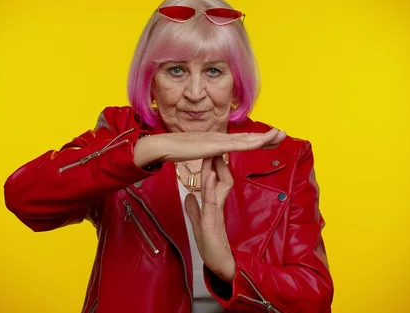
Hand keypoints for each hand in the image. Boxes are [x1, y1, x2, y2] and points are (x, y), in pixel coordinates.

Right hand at [134, 128, 285, 166]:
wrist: (163, 146)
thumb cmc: (175, 150)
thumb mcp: (195, 154)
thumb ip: (205, 154)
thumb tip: (210, 156)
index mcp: (217, 141)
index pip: (241, 141)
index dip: (257, 139)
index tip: (271, 139)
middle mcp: (220, 138)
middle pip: (247, 138)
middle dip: (266, 136)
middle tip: (283, 133)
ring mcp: (218, 140)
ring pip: (246, 140)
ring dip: (264, 137)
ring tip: (279, 134)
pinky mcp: (215, 146)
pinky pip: (236, 145)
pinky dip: (250, 143)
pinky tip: (261, 142)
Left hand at [184, 155, 235, 281]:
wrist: (220, 265)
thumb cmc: (211, 247)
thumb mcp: (198, 224)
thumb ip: (194, 209)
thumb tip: (189, 196)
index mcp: (214, 204)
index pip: (215, 180)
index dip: (212, 165)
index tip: (208, 150)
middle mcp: (217, 205)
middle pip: (220, 178)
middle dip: (216, 161)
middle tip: (214, 144)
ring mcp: (216, 212)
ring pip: (217, 186)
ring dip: (213, 169)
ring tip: (211, 154)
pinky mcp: (213, 220)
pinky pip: (212, 200)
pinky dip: (211, 187)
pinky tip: (210, 175)